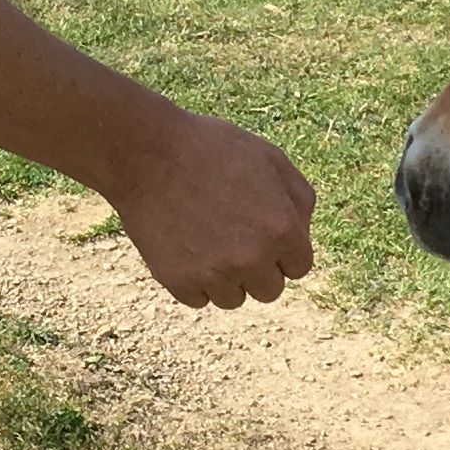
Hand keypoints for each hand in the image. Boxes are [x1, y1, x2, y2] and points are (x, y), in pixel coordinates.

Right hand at [105, 108, 317, 307]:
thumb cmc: (211, 150)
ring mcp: (214, 274)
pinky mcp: (179, 282)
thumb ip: (299, 199)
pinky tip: (183, 245)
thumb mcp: (270, 158)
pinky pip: (198, 299)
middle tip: (231, 235)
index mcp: (282, 230)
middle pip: (269, 290)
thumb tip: (302, 235)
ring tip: (204, 238)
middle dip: (256, 268)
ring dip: (224, 277)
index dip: (281, 248)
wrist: (147, 153)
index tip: (260, 230)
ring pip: (233, 299)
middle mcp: (252, 259)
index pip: (299, 267)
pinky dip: (192, 280)